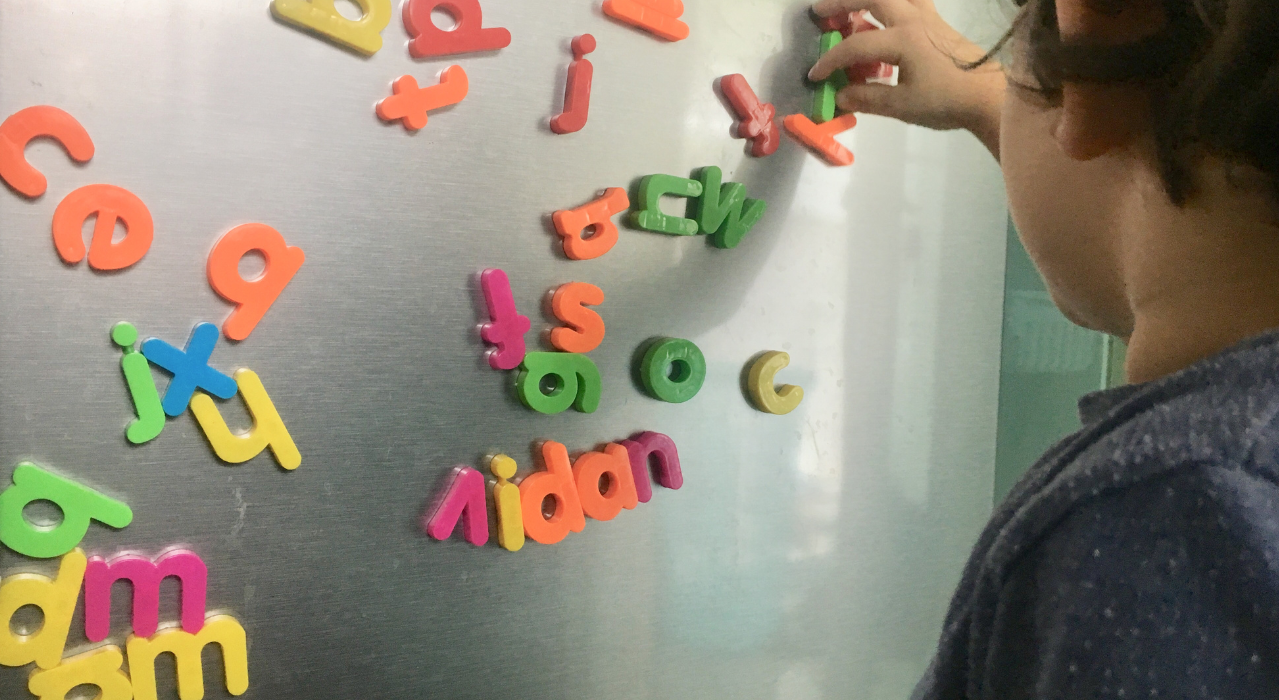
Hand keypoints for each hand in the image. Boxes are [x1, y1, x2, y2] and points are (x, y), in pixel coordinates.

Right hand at [808, 0, 1005, 156]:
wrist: (989, 96)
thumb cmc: (947, 102)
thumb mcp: (903, 106)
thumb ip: (868, 98)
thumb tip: (840, 96)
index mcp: (903, 40)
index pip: (855, 45)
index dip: (830, 61)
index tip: (815, 76)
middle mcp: (913, 20)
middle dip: (841, 2)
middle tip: (820, 13)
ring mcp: (927, 17)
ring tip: (849, 8)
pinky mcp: (936, 22)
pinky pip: (909, 0)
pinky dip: (890, 2)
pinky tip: (881, 15)